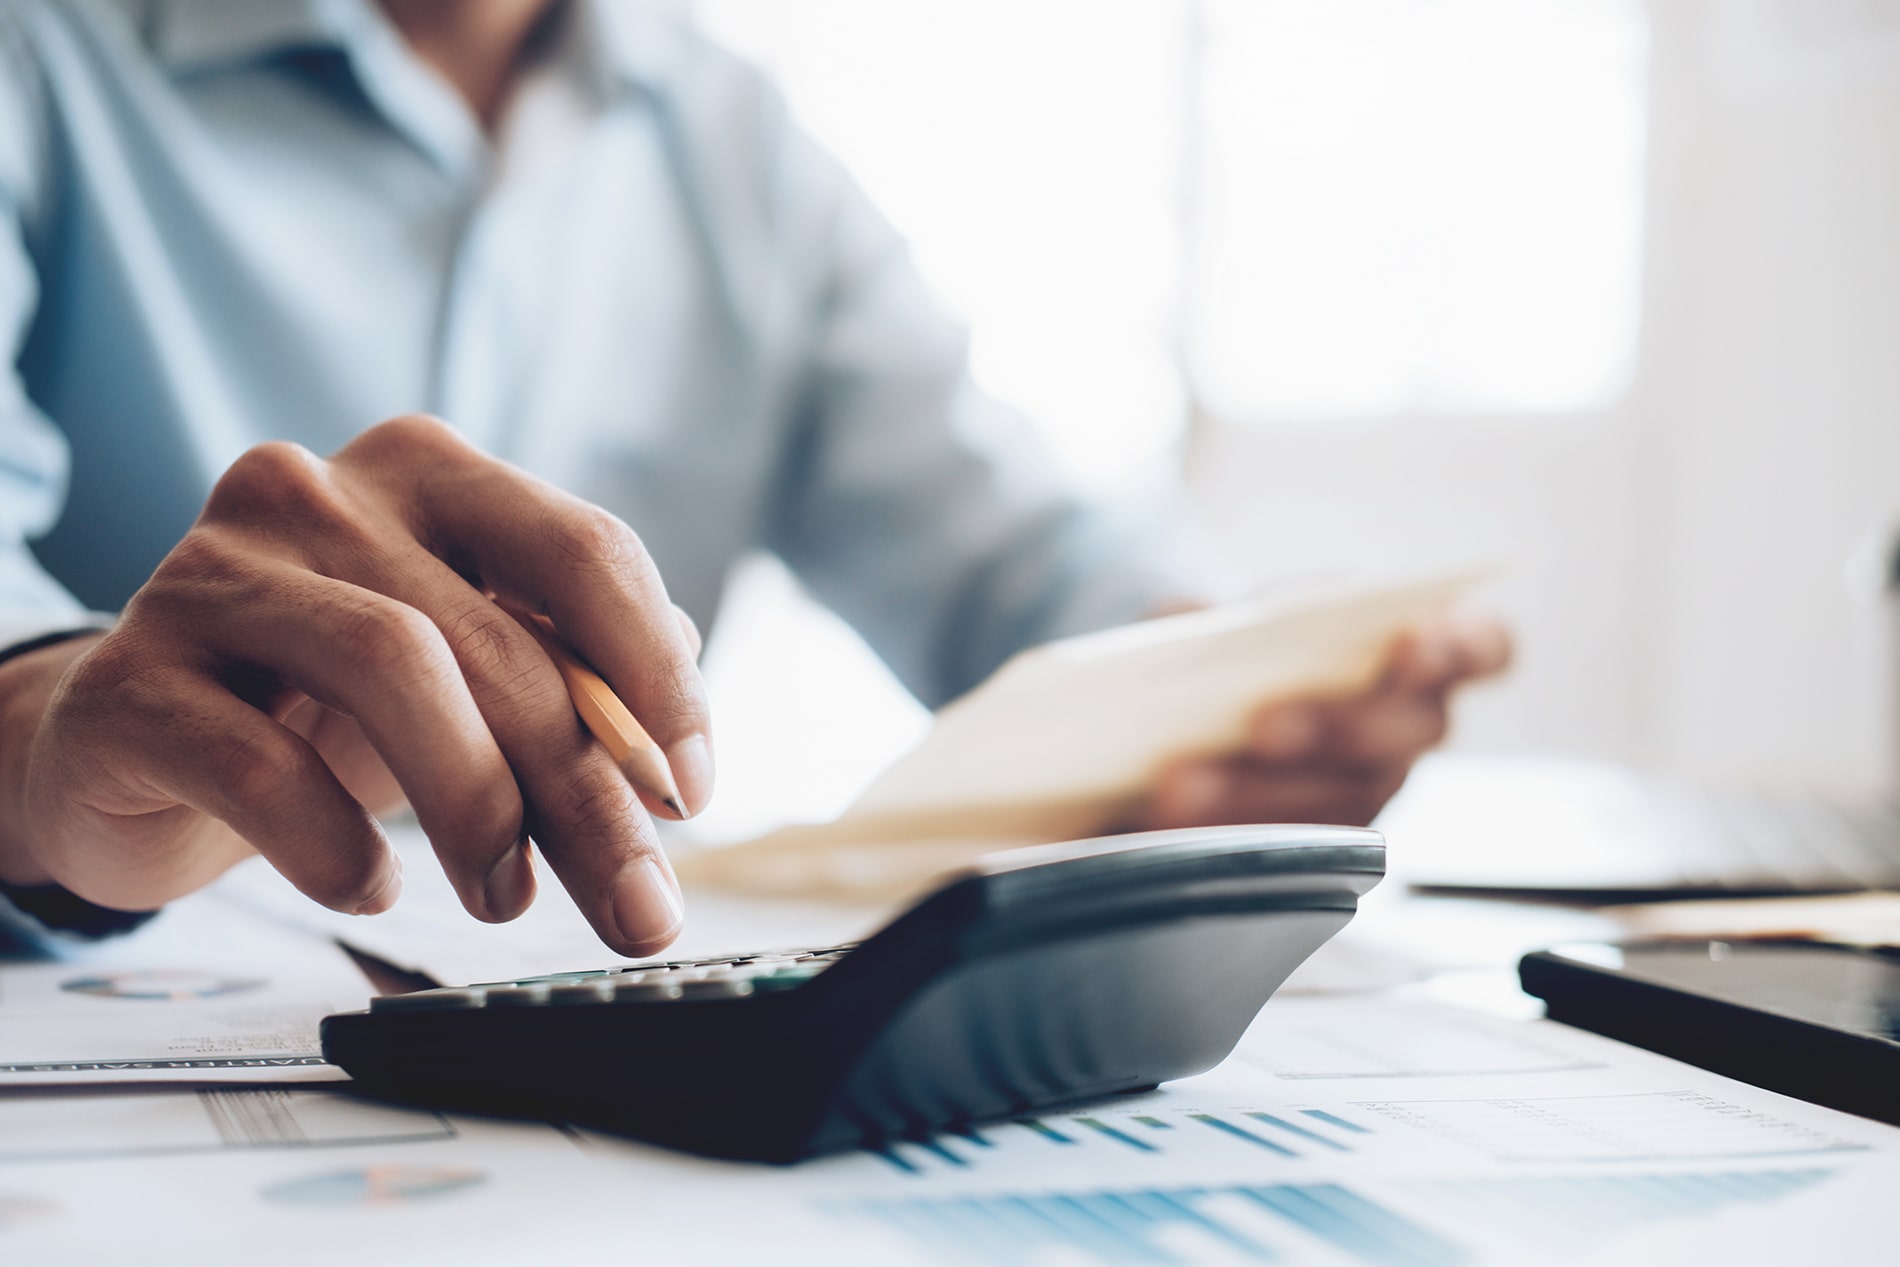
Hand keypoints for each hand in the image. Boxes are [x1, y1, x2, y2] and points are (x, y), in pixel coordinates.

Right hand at [0, 416, 709, 955]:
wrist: (132, 735)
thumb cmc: (326, 700)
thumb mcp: (466, 672)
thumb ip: (571, 673)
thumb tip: (674, 722)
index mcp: (429, 474)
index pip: (583, 551)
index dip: (658, 680)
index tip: (692, 796)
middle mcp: (319, 492)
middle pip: (500, 640)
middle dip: (588, 795)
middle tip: (638, 910)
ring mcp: (214, 574)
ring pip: (392, 667)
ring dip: (478, 808)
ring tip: (502, 896)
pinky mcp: (131, 678)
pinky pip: (260, 765)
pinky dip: (338, 844)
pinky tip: (371, 884)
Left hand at [1137, 613, 1510, 829]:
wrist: (1190, 710)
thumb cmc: (1234, 647)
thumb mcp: (1220, 614)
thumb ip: (1217, 614)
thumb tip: (1187, 629)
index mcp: (1417, 650)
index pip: (1481, 648)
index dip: (1460, 649)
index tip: (1414, 646)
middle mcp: (1408, 726)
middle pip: (1409, 733)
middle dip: (1339, 727)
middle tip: (1266, 725)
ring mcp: (1368, 791)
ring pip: (1342, 802)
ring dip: (1259, 795)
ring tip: (1180, 782)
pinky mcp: (1319, 846)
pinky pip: (1285, 851)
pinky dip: (1220, 831)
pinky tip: (1163, 820)